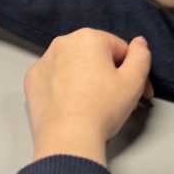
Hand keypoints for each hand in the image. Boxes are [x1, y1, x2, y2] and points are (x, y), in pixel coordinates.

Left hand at [24, 29, 152, 166]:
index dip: (133, 71)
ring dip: (86, 79)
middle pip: (95, 55)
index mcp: (88, 38)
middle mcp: (62, 43)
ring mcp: (44, 60)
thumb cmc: (101, 108)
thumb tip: (139, 43)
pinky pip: (55, 78)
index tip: (139, 92)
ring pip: (74, 66)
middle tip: (117, 99)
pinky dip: (64, 87)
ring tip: (94, 104)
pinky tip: (73, 104)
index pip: (120, 50)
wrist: (67, 136)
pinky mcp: (32, 79)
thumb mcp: (133, 81)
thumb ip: (141, 57)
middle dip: (109, 74)